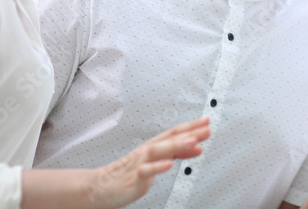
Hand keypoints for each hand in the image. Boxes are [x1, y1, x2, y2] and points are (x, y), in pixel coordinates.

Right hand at [86, 116, 210, 207]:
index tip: (207, 121)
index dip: (191, 126)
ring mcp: (140, 163)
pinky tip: (168, 164)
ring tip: (193, 142)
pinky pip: (146, 171)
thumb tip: (197, 147)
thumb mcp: (157, 162)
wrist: (101, 187)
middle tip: (207, 129)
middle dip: (190, 133)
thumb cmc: (129, 174)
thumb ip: (176, 154)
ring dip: (177, 145)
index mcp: (154, 146)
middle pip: (170, 139)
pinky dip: (157, 167)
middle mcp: (147, 151)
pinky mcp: (133, 177)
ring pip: (159, 150)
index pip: (175, 133)